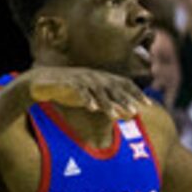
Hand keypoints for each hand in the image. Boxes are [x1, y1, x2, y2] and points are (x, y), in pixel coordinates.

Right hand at [24, 65, 146, 119]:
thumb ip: (110, 103)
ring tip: (115, 115)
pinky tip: (92, 109)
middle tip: (135, 111)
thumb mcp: (93, 97)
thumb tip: (127, 114)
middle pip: (114, 87)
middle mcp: (95, 76)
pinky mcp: (69, 84)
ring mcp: (82, 79)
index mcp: (103, 78)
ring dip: (107, 103)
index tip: (148, 104)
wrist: (43, 82)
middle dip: (125, 100)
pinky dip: (86, 99)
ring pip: (98, 91)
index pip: (124, 83)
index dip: (136, 93)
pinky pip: (80, 92)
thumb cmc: (71, 90)